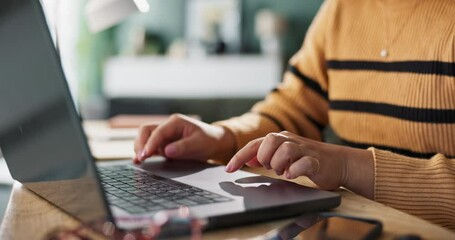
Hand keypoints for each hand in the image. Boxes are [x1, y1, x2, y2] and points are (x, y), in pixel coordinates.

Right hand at [133, 114, 235, 162]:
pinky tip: (139, 161)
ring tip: (138, 161)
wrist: (215, 143)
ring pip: (145, 137)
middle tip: (140, 158)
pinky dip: (144, 152)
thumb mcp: (198, 144)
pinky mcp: (164, 144)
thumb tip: (167, 151)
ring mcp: (164, 135)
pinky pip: (150, 146)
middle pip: (146, 131)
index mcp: (176, 122)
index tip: (145, 155)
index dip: (150, 143)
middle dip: (141, 144)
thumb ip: (183, 147)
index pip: (158, 131)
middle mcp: (167, 126)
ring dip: (140, 147)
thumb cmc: (209, 140)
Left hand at [225, 131, 373, 197]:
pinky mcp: (317, 160)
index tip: (228, 169)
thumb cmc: (307, 160)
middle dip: (265, 157)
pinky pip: (303, 163)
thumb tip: (251, 159)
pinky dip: (295, 170)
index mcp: (280, 139)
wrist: (338, 163)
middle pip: (269, 140)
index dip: (239, 156)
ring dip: (279, 163)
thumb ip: (267, 156)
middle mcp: (290, 141)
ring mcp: (304, 149)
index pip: (255, 145)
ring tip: (284, 171)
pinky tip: (293, 175)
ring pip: (285, 149)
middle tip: (270, 168)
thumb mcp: (284, 157)